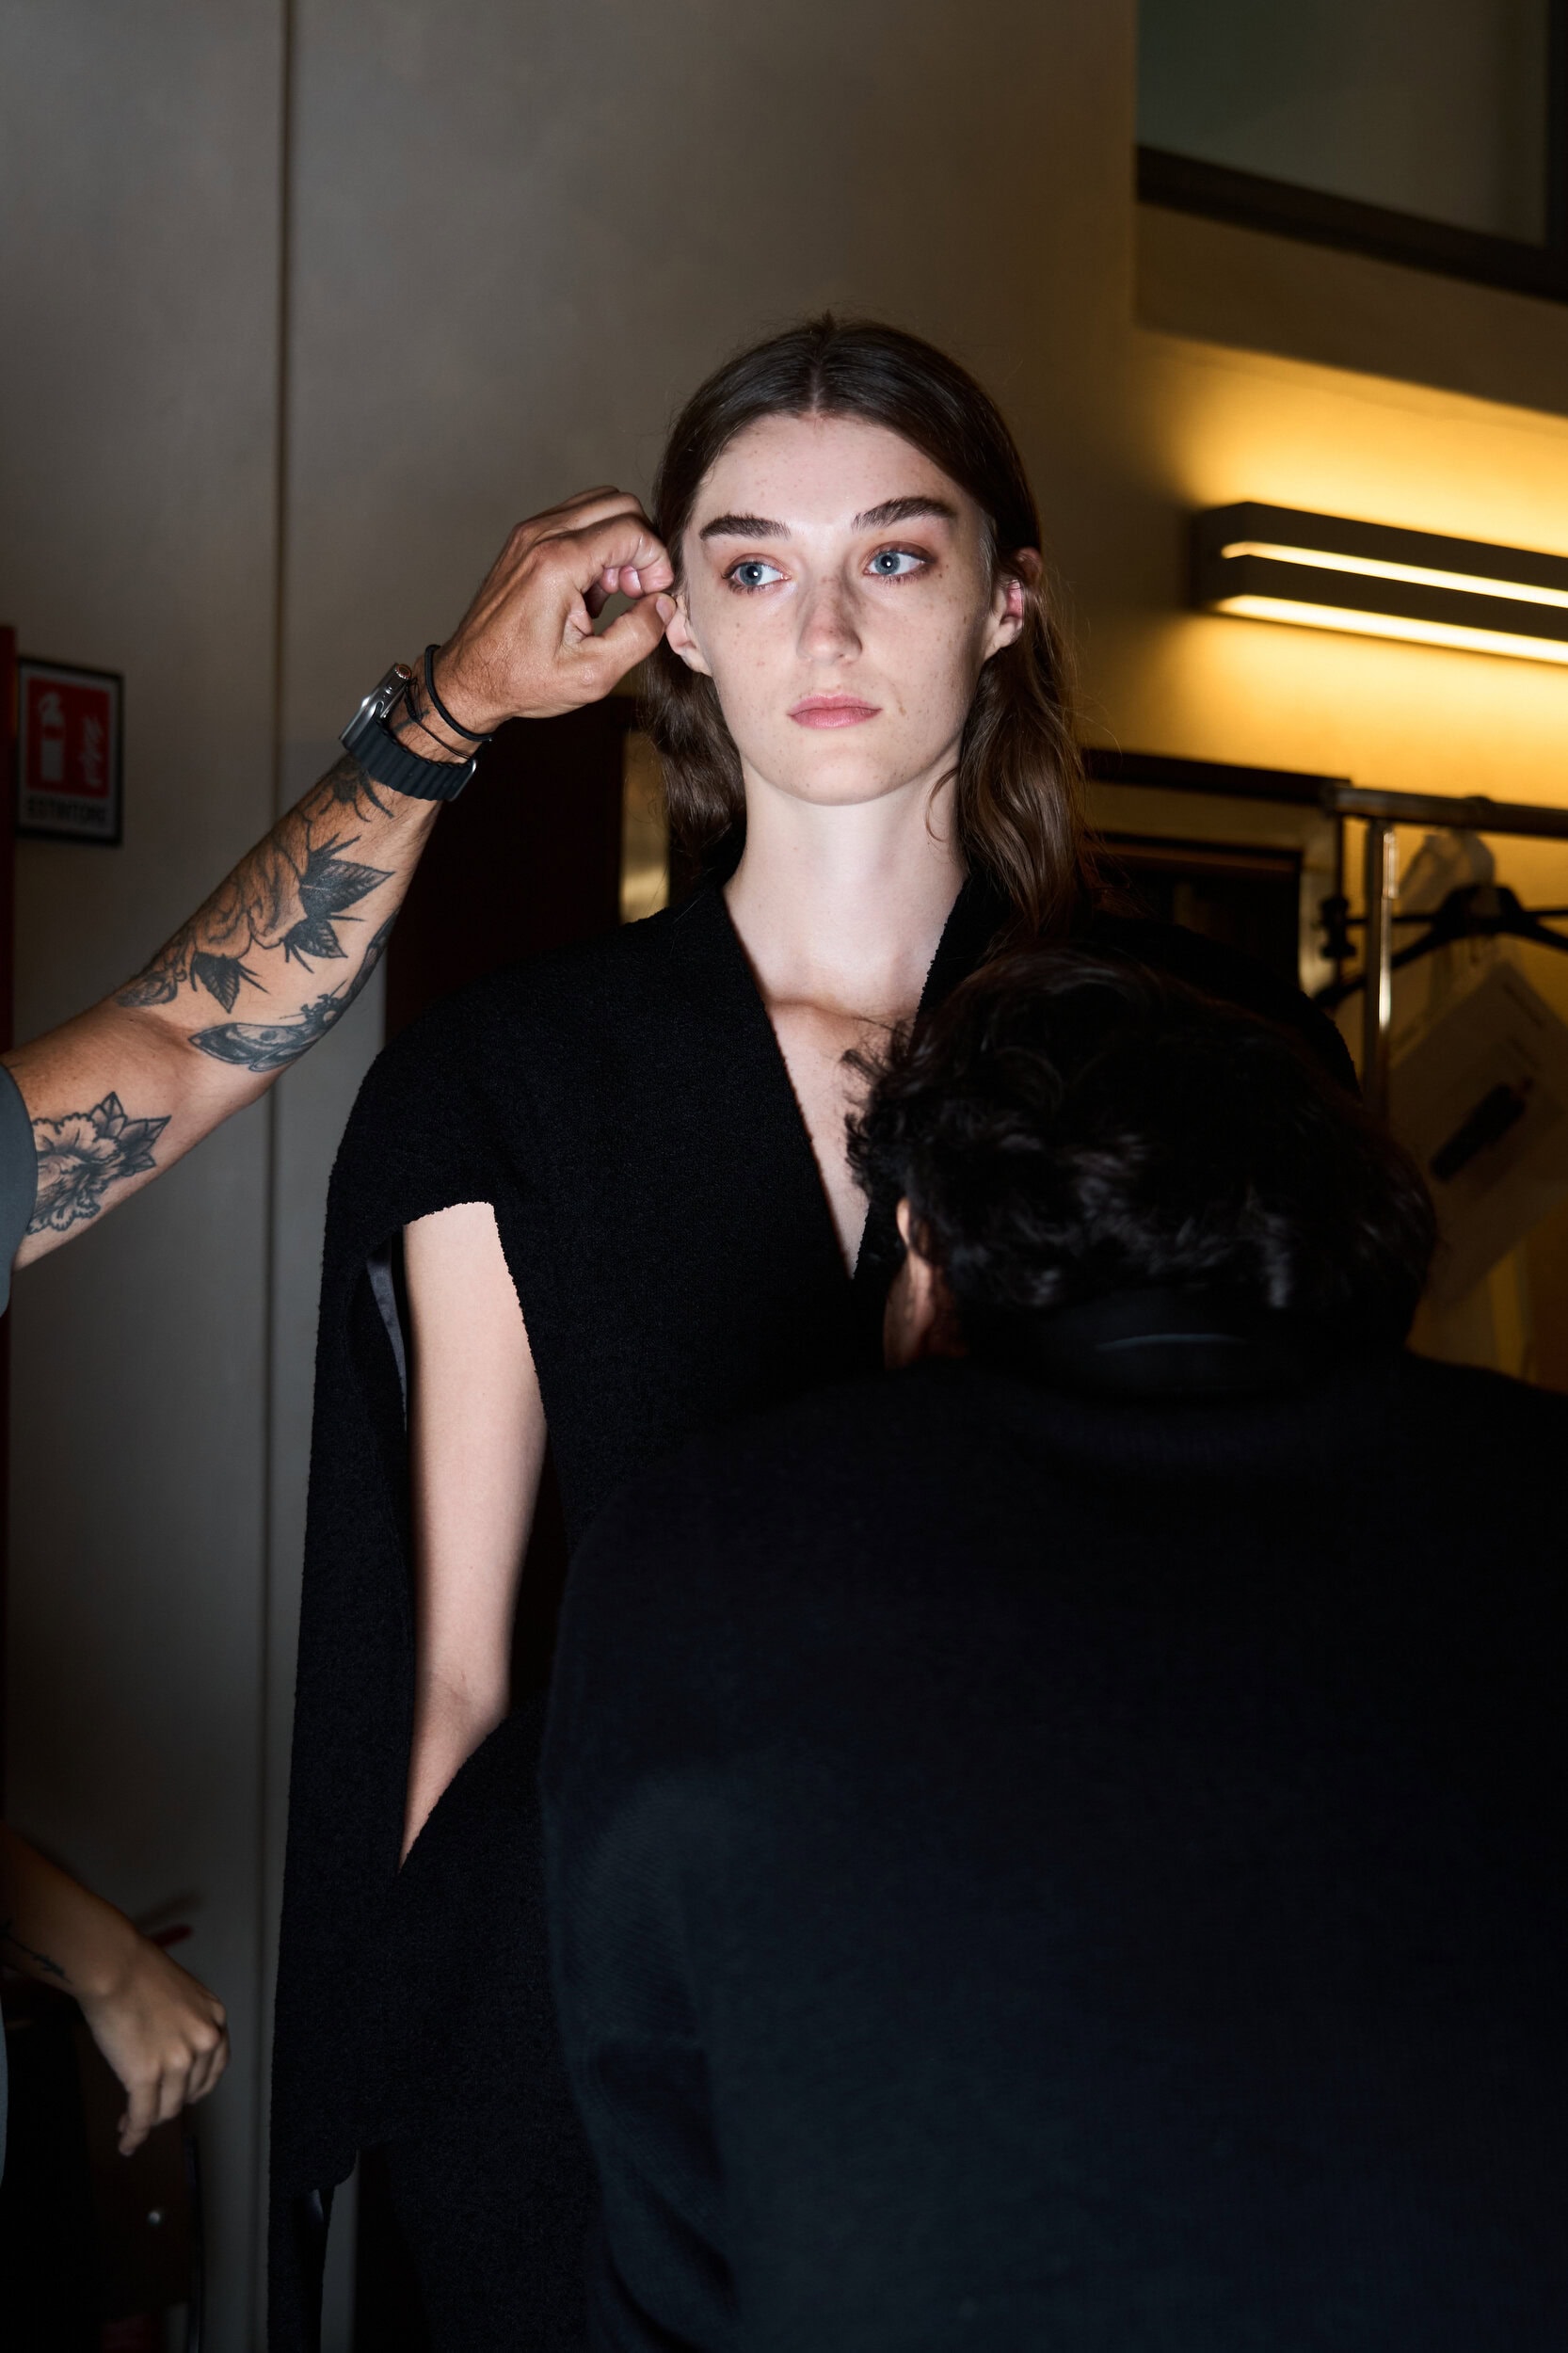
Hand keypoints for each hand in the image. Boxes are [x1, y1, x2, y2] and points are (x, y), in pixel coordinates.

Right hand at [76, 1933, 229, 2154]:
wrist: (115, 1966)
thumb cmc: (139, 1972)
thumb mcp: (182, 1995)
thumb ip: (185, 2025)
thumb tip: (170, 2052)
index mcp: (216, 2019)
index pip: (214, 2068)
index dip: (196, 2088)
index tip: (182, 2096)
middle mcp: (204, 2042)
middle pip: (189, 2091)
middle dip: (169, 2104)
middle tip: (149, 2110)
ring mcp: (178, 2061)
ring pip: (166, 2108)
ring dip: (148, 2120)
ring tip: (130, 2123)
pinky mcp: (146, 2075)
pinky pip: (142, 2116)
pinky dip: (133, 2134)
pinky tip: (126, 2142)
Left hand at [431, 488, 676, 734]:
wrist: (469, 678)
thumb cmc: (521, 680)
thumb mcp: (592, 674)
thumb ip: (638, 636)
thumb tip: (664, 606)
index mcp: (557, 564)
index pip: (632, 529)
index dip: (656, 561)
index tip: (653, 595)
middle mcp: (541, 536)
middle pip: (620, 504)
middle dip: (641, 545)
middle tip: (636, 590)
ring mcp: (529, 533)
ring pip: (599, 504)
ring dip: (619, 541)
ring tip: (613, 590)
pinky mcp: (525, 539)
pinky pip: (576, 518)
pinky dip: (596, 542)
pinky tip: (590, 587)